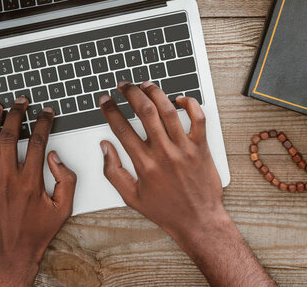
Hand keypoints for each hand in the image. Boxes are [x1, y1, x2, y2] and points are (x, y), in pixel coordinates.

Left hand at [0, 97, 76, 286]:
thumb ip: (66, 180)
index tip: (46, 112)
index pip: (38, 142)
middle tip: (21, 102)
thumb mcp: (63, 209)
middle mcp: (8, 179)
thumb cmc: (36, 233)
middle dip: (17, 114)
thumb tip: (55, 157)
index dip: (43, 122)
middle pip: (11, 136)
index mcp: (31, 182)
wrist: (10, 255)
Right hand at [99, 81, 227, 242]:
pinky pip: (198, 118)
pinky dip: (190, 104)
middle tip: (124, 85)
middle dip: (130, 93)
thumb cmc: (166, 210)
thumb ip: (114, 171)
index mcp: (144, 164)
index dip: (110, 110)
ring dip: (155, 93)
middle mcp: (164, 152)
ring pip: (169, 110)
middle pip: (144, 111)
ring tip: (146, 85)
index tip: (106, 100)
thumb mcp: (131, 197)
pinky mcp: (201, 147)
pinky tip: (180, 99)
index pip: (122, 128)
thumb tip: (105, 147)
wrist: (199, 221)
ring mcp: (184, 148)